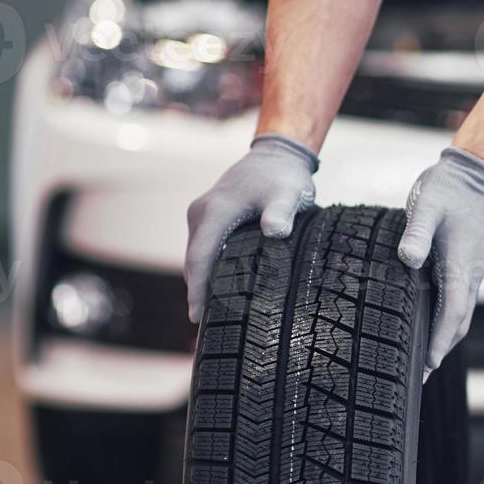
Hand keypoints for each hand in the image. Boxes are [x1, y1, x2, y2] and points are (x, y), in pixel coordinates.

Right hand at [184, 135, 317, 322]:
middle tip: (203, 328)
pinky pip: (202, 248)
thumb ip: (282, 212)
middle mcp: (201, 212)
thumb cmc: (284, 177)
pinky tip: (216, 289)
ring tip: (209, 316)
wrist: (276, 155)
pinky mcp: (208, 216)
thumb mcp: (289, 193)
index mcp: (215, 211)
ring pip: (196, 255)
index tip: (196, 316)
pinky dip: (206, 269)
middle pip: (193, 261)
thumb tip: (274, 231)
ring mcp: (202, 213)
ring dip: (200, 282)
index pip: (200, 257)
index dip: (197, 289)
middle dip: (196, 293)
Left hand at [397, 147, 483, 377]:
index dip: (440, 340)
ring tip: (428, 358)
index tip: (428, 364)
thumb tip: (409, 259)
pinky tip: (432, 322)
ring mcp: (472, 270)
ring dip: (446, 336)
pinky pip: (459, 299)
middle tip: (423, 374)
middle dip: (443, 348)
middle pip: (460, 322)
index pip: (452, 312)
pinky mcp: (468, 264)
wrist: (472, 174)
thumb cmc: (447, 189)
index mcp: (461, 265)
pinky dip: (448, 319)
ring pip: (461, 313)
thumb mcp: (427, 207)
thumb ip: (417, 234)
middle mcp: (471, 273)